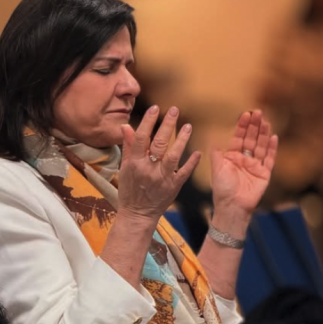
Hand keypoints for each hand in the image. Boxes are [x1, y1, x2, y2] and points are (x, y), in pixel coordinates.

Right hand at [117, 105, 200, 222]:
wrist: (138, 214)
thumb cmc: (129, 190)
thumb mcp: (124, 168)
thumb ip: (128, 146)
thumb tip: (126, 126)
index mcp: (135, 163)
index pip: (141, 138)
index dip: (148, 122)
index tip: (155, 109)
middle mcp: (148, 169)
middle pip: (159, 143)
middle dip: (167, 125)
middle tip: (175, 110)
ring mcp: (162, 178)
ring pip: (173, 156)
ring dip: (181, 140)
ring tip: (188, 126)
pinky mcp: (173, 187)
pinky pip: (184, 172)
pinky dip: (192, 162)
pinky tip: (198, 152)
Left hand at [211, 110, 277, 219]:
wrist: (232, 206)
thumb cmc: (222, 189)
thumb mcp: (217, 167)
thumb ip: (216, 152)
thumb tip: (211, 136)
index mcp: (233, 157)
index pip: (239, 138)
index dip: (242, 126)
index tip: (245, 114)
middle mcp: (245, 159)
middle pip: (251, 139)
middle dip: (254, 126)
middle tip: (258, 112)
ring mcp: (256, 166)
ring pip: (261, 146)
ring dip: (263, 134)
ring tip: (266, 121)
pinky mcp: (265, 174)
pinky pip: (269, 159)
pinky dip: (272, 148)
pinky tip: (273, 137)